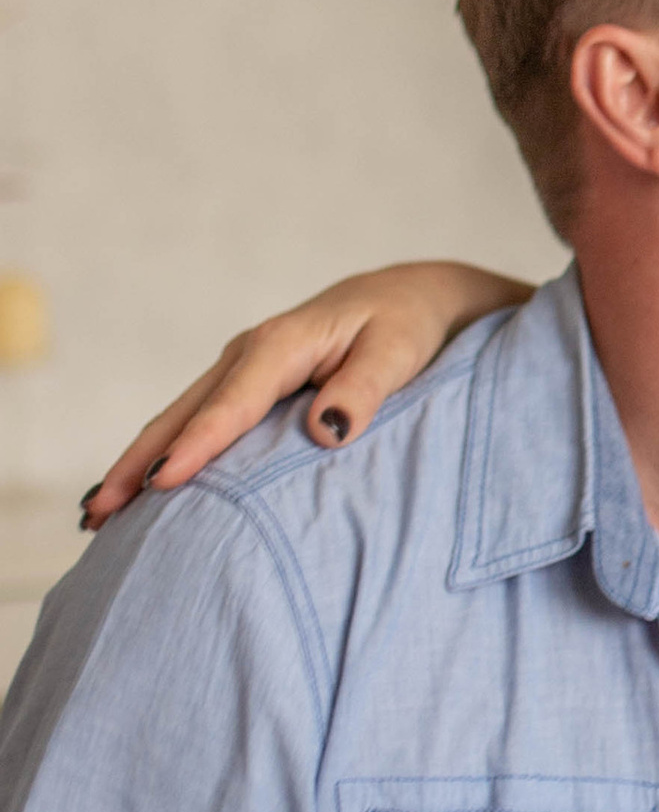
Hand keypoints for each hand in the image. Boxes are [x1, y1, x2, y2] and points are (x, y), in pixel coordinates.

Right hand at [80, 263, 529, 522]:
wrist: (409, 296)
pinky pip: (195, 419)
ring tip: (98, 513)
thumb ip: (363, 390)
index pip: (230, 406)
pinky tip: (141, 487)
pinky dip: (163, 450)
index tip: (161, 486)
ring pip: (179, 418)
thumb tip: (325, 431)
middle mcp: (248, 354)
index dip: (195, 447)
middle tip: (96, 515)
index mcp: (281, 345)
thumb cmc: (406, 324)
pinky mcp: (245, 384)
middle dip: (137, 463)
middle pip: (183, 414)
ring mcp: (240, 368)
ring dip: (137, 462)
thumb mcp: (398, 352)